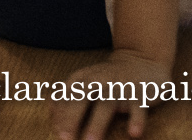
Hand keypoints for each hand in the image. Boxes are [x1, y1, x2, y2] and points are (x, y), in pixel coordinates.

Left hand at [51, 50, 171, 138]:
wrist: (140, 60)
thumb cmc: (107, 77)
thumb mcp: (85, 80)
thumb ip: (68, 94)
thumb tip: (50, 110)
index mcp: (82, 79)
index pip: (67, 97)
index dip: (60, 114)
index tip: (57, 132)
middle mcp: (98, 82)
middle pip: (81, 99)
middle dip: (72, 119)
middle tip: (65, 138)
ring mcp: (119, 88)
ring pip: (106, 106)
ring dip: (97, 124)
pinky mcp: (139, 95)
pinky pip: (138, 109)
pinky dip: (136, 120)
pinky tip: (133, 133)